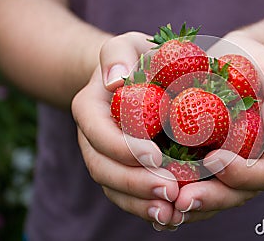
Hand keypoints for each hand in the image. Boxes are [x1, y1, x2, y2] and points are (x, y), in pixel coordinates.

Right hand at [71, 32, 181, 226]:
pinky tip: (173, 216)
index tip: (156, 156)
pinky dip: (150, 208)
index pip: (98, 133)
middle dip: (136, 184)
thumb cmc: (135, 60)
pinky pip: (132, 196)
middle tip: (170, 191)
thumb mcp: (125, 46)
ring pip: (116, 190)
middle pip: (104, 169)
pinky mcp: (126, 172)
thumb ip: (116, 54)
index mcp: (90, 111)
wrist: (137, 80)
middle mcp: (94, 141)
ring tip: (172, 213)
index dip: (123, 148)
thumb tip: (114, 80)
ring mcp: (109, 159)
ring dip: (142, 204)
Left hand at [165, 32, 263, 226]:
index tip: (214, 160)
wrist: (230, 61)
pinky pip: (192, 183)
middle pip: (236, 194)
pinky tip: (152, 193)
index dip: (242, 174)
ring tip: (164, 206)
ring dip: (189, 204)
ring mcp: (227, 168)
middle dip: (210, 198)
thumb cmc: (257, 65)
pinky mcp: (203, 162)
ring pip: (212, 195)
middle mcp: (252, 166)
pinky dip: (174, 191)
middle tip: (182, 200)